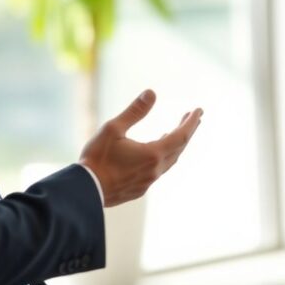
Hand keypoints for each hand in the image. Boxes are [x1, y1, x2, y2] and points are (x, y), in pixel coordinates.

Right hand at [79, 89, 201, 206]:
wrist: (84, 191)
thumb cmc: (96, 158)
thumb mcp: (113, 129)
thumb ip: (135, 111)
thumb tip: (152, 92)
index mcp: (152, 155)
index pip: (181, 136)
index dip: (191, 122)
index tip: (199, 111)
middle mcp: (155, 170)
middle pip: (179, 148)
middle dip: (187, 131)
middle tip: (193, 117)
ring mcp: (148, 182)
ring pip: (170, 161)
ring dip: (176, 145)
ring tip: (177, 131)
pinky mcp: (139, 189)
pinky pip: (159, 170)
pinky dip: (164, 157)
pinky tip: (156, 152)